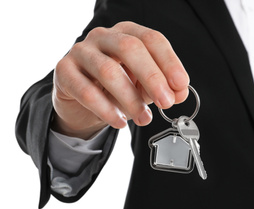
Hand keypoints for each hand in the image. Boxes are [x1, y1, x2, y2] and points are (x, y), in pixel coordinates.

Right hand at [52, 22, 189, 138]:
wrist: (81, 102)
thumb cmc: (116, 89)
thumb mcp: (144, 87)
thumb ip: (163, 88)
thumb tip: (180, 93)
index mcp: (127, 33)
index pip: (152, 39)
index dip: (169, 62)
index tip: (180, 84)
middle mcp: (103, 37)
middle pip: (130, 48)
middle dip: (152, 77)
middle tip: (166, 102)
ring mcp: (81, 51)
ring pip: (108, 70)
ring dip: (130, 99)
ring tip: (144, 118)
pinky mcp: (64, 71)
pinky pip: (86, 91)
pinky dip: (106, 109)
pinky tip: (120, 122)